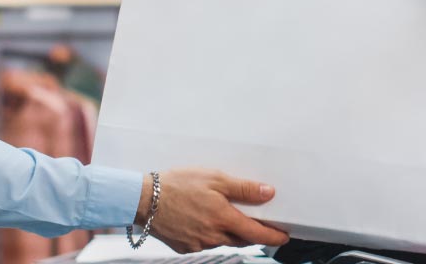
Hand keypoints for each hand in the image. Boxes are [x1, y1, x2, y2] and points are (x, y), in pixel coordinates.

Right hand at [137, 168, 289, 250]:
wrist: (142, 199)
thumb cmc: (176, 184)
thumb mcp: (213, 178)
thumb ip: (243, 188)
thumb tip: (268, 193)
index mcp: (224, 219)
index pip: (258, 233)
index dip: (274, 235)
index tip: (283, 235)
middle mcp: (214, 236)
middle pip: (242, 239)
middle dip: (251, 233)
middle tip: (254, 222)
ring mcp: (199, 244)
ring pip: (223, 241)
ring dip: (227, 232)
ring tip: (218, 214)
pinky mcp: (185, 248)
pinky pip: (204, 243)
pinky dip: (208, 235)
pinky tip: (199, 221)